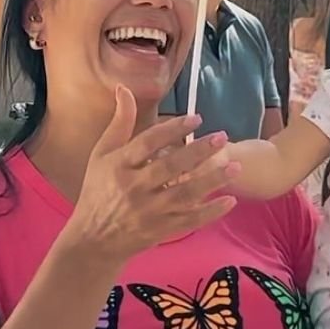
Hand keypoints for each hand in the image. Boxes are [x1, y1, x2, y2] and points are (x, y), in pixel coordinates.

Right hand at [65, 85, 240, 260]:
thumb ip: (120, 122)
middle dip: (198, 152)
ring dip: (212, 181)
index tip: (197, 118)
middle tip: (222, 137)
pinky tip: (230, 200)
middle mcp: (134, 188)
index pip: (148, 143)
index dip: (172, 129)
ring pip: (184, 195)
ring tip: (236, 167)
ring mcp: (149, 211)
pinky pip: (189, 220)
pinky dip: (210, 212)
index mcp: (119, 165)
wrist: (93, 240)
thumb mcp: (102, 154)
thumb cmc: (98, 190)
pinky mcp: (160, 230)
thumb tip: (124, 88)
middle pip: (170, 167)